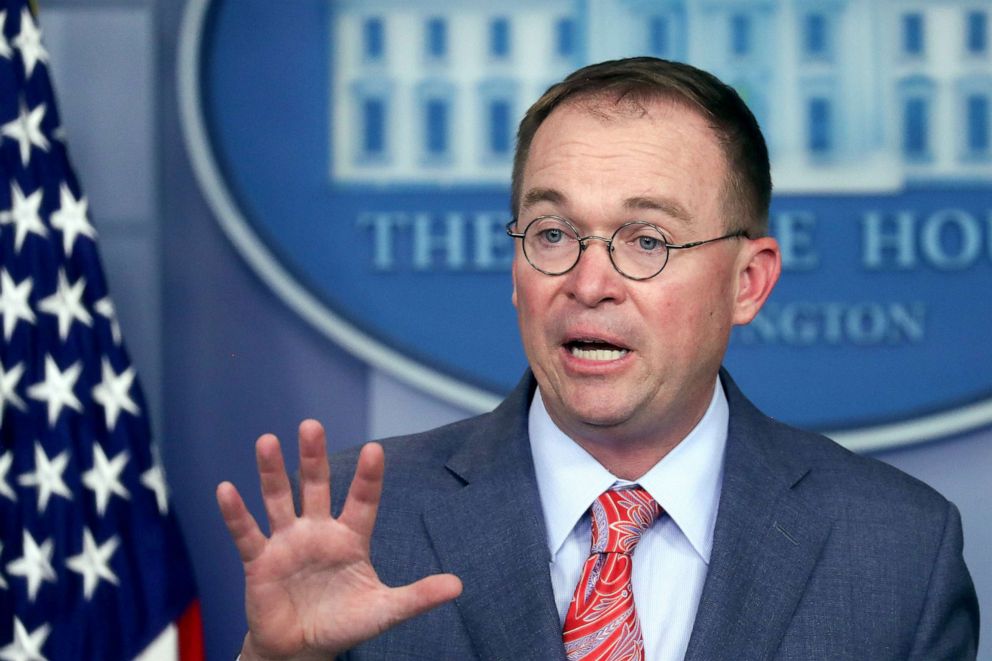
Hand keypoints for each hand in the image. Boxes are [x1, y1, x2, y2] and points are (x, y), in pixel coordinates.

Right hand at [216, 420, 462, 659]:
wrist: (302, 650)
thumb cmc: (344, 623)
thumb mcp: (383, 611)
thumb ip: (417, 596)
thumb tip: (458, 586)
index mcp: (350, 538)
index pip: (362, 500)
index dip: (367, 477)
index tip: (374, 449)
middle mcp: (318, 532)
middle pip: (315, 486)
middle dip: (313, 457)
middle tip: (311, 424)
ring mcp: (287, 543)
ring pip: (278, 500)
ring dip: (271, 472)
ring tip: (267, 440)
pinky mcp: (259, 562)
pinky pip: (246, 534)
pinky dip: (235, 514)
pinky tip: (226, 489)